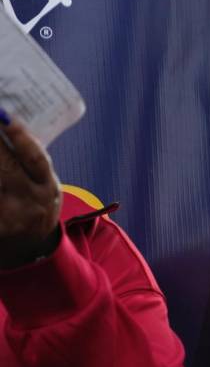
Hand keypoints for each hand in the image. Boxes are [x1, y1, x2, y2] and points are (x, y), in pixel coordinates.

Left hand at [0, 118, 61, 268]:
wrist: (30, 250)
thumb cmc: (33, 205)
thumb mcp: (42, 185)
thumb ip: (27, 163)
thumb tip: (5, 123)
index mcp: (47, 186)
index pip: (35, 158)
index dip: (21, 136)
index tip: (5, 115)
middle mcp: (32, 201)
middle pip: (6, 167)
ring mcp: (11, 217)